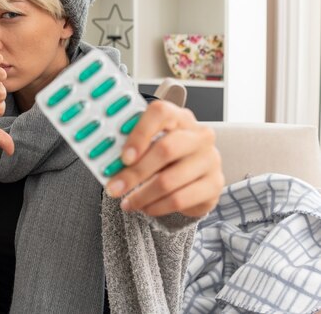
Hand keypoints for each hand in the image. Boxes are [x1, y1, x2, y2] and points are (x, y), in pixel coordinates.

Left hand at [105, 100, 223, 217]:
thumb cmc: (165, 158)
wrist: (195, 177)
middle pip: (165, 149)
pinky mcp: (214, 184)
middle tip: (114, 188)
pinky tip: (145, 208)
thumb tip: (108, 162)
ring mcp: (210, 159)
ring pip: (169, 180)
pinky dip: (156, 207)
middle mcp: (199, 135)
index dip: (140, 134)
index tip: (123, 157)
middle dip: (135, 172)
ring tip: (127, 203)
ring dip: (142, 195)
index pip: (160, 113)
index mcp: (179, 117)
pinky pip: (180, 199)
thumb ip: (132, 148)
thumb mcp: (150, 146)